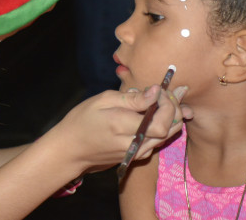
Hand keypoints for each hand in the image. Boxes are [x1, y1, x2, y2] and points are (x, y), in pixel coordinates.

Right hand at [39, 86, 191, 175]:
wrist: (71, 150)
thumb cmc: (82, 120)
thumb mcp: (103, 101)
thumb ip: (132, 98)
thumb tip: (156, 91)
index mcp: (123, 126)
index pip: (160, 121)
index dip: (167, 104)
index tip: (159, 89)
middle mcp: (134, 144)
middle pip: (169, 130)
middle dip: (174, 108)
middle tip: (169, 92)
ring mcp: (136, 153)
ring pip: (167, 136)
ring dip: (172, 117)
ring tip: (168, 98)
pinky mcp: (137, 156)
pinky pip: (158, 141)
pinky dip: (164, 126)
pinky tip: (161, 112)